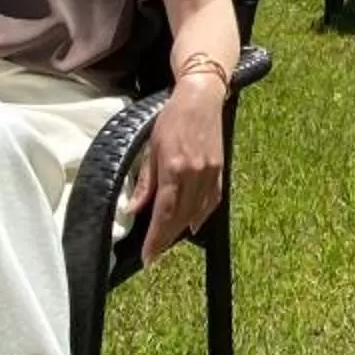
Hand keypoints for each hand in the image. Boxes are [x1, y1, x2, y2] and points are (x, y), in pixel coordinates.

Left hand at [127, 79, 226, 262]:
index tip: (147, 256)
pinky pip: (212, 201)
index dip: (156, 238)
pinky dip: (201, 216)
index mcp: (175, 168)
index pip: (164, 213)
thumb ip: (145, 181)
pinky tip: (193, 224)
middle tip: (153, 254)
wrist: (201, 98)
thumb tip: (134, 209)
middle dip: (166, 239)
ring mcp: (211, 173)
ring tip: (167, 241)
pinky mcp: (220, 170)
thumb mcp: (151, 146)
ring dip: (181, 230)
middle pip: (181, 218)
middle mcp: (196, 174)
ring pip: (197, 213)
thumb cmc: (172, 118)